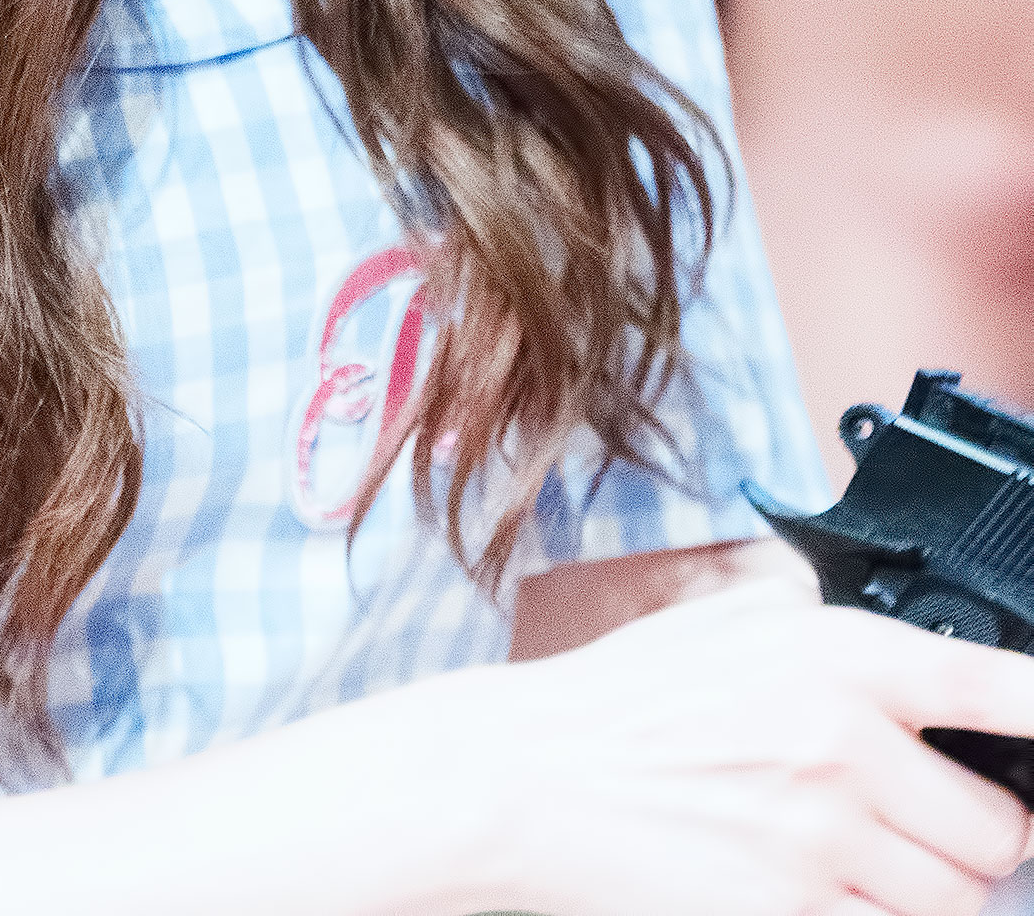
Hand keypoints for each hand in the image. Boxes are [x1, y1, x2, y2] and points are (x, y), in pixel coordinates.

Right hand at [464, 572, 1033, 915]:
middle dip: (976, 843)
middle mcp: (843, 744)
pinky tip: (835, 895)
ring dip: (928, 898)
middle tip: (924, 829)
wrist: (527, 778)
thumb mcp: (734, 626)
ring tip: (865, 868)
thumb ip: (837, 640)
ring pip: (958, 907)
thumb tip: (934, 667)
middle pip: (1000, 835)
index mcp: (839, 654)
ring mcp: (818, 841)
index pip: (1004, 691)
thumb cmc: (625, 702)